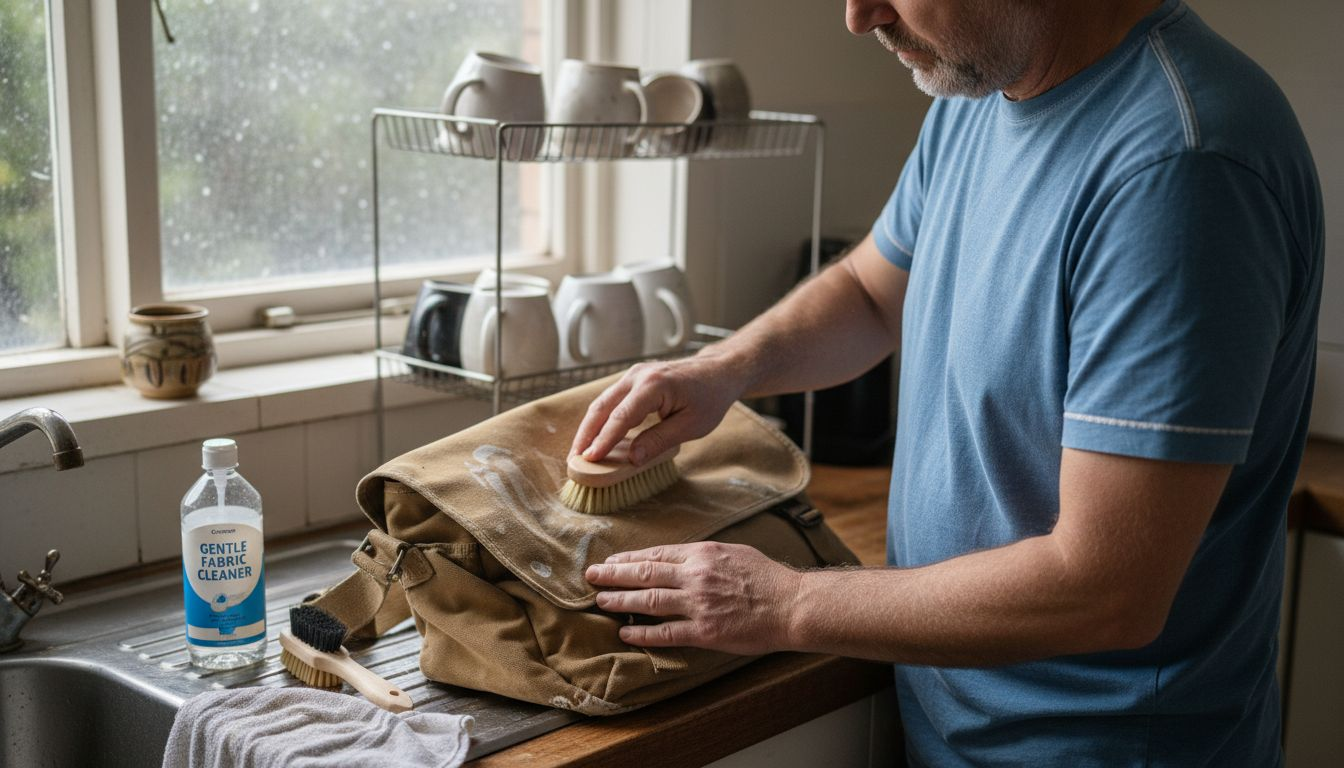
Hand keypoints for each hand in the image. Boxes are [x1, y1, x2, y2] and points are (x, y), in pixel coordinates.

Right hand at [570, 353, 745, 463]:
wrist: (719, 372)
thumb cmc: (710, 398)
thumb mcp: (691, 425)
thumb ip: (660, 440)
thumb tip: (632, 458)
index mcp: (654, 385)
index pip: (621, 417)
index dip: (604, 440)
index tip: (589, 459)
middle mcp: (638, 376)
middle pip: (602, 407)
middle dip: (586, 434)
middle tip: (574, 460)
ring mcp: (634, 375)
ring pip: (602, 403)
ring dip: (590, 427)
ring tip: (580, 452)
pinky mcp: (634, 380)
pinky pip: (611, 401)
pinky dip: (601, 419)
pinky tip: (596, 437)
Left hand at [584, 542, 800, 654]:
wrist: (790, 604)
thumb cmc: (766, 577)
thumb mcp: (732, 552)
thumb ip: (703, 556)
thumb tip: (679, 558)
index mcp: (702, 554)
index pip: (656, 554)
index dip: (629, 559)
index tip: (611, 562)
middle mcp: (695, 576)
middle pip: (644, 574)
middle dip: (614, 575)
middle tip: (591, 576)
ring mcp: (698, 604)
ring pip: (648, 602)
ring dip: (620, 601)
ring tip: (601, 601)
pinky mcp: (704, 631)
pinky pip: (665, 633)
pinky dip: (642, 634)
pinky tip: (625, 634)